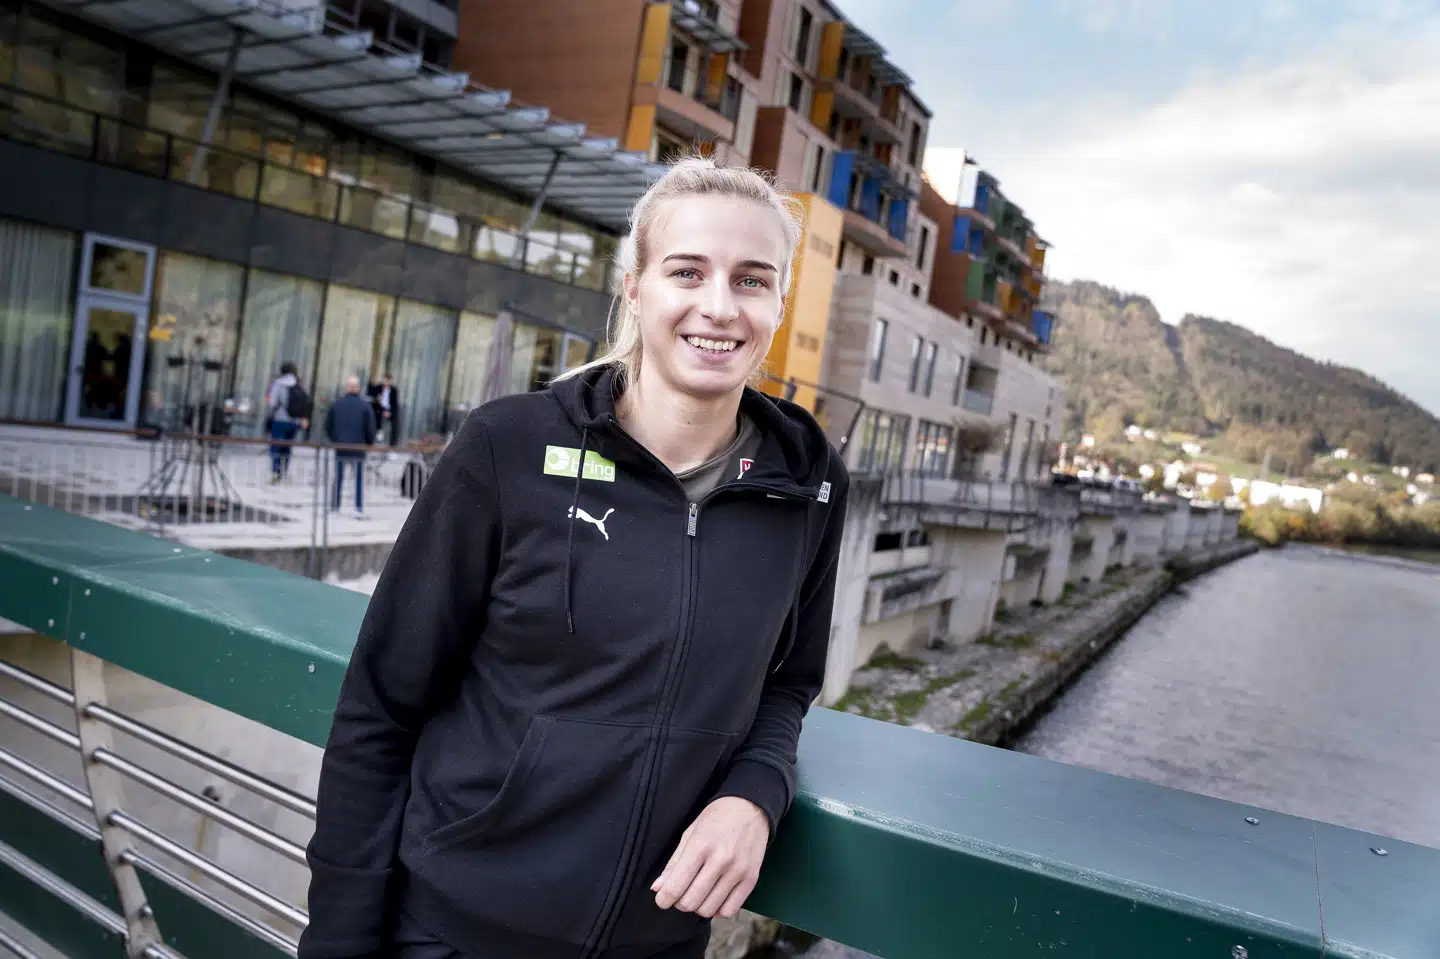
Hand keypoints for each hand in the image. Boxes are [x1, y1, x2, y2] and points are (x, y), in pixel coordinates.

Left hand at [651, 796, 768, 918]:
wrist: (750, 807)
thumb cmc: (716, 818)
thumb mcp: (690, 833)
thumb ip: (674, 863)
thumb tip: (658, 888)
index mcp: (700, 846)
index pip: (676, 886)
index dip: (664, 899)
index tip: (662, 899)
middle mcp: (720, 860)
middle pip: (691, 902)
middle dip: (679, 903)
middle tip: (681, 893)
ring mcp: (738, 871)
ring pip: (708, 909)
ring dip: (698, 906)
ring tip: (698, 893)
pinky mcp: (751, 879)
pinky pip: (729, 910)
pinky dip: (717, 910)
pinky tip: (714, 897)